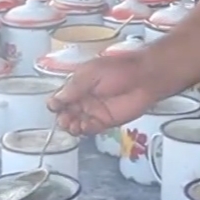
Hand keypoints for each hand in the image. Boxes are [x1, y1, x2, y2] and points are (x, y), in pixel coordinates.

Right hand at [48, 53, 163, 135]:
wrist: (144, 78)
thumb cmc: (121, 69)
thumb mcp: (91, 73)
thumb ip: (74, 87)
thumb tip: (57, 98)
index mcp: (79, 84)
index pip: (61, 97)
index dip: (56, 103)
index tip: (55, 106)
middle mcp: (85, 98)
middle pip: (66, 112)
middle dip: (62, 117)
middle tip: (64, 118)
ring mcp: (95, 110)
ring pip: (76, 123)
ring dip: (72, 125)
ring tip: (73, 124)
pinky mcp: (106, 121)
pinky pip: (91, 129)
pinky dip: (85, 130)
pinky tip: (84, 127)